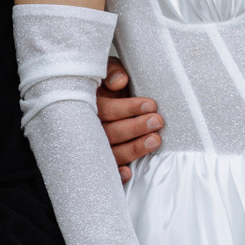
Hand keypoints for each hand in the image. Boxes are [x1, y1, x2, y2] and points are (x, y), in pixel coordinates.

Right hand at [98, 57, 161, 183]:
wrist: (97, 93)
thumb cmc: (105, 83)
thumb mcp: (106, 69)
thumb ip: (112, 71)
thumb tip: (120, 81)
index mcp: (87, 104)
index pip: (105, 110)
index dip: (127, 108)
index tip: (151, 105)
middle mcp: (87, 127)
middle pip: (109, 133)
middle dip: (134, 128)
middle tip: (157, 122)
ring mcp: (93, 145)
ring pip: (111, 153)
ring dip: (133, 149)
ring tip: (155, 140)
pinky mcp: (101, 159)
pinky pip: (107, 171)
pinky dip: (116, 175)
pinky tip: (128, 173)